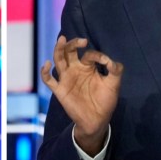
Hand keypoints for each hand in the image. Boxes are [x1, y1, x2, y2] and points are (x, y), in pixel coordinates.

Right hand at [41, 36, 122, 154]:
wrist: (97, 120)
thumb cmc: (105, 101)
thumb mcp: (114, 84)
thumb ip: (115, 70)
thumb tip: (110, 61)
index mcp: (87, 67)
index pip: (88, 54)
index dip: (96, 55)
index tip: (106, 62)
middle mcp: (75, 69)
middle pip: (69, 51)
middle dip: (73, 43)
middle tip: (82, 41)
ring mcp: (66, 78)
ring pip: (58, 60)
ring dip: (59, 49)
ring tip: (62, 40)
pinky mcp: (59, 89)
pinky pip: (48, 80)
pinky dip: (44, 72)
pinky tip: (47, 64)